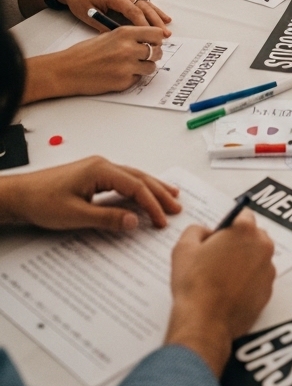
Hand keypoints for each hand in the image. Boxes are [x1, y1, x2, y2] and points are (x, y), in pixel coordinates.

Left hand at [0, 157, 181, 231]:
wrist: (20, 195)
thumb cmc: (42, 201)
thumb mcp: (76, 215)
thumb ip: (107, 218)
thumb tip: (134, 220)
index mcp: (100, 170)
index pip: (135, 186)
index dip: (152, 204)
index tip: (163, 220)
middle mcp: (102, 165)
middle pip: (139, 177)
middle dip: (159, 192)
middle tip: (177, 207)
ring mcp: (98, 168)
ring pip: (133, 176)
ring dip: (152, 187)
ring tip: (171, 196)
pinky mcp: (93, 175)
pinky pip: (123, 179)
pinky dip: (138, 187)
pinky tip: (144, 193)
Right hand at [23, 24, 164, 102]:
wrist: (67, 70)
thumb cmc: (84, 52)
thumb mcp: (108, 35)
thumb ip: (128, 37)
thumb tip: (147, 41)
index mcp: (124, 33)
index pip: (155, 33)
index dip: (158, 38)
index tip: (157, 42)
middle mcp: (128, 48)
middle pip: (157, 51)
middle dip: (154, 54)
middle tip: (147, 55)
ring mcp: (127, 67)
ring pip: (151, 67)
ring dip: (145, 67)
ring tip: (133, 66)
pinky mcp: (123, 82)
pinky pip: (138, 79)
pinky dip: (133, 78)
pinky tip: (120, 74)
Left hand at [53, 0, 171, 36]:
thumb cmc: (80, 0)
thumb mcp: (89, 15)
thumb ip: (104, 26)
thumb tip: (118, 39)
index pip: (134, 13)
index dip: (144, 26)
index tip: (152, 37)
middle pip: (145, 8)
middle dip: (156, 22)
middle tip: (165, 35)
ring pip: (147, 5)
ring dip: (158, 17)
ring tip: (168, 28)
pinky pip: (144, 3)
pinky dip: (155, 10)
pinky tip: (163, 17)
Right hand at [166, 211, 275, 375]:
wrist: (204, 322)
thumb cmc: (194, 284)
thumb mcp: (184, 247)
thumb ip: (196, 230)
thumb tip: (206, 232)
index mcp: (245, 231)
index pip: (243, 214)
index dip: (228, 225)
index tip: (218, 236)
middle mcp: (263, 248)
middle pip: (253, 236)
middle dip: (238, 243)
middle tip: (216, 258)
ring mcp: (268, 271)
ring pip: (256, 259)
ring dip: (243, 263)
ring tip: (220, 278)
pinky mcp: (268, 293)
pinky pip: (258, 280)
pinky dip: (247, 282)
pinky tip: (228, 292)